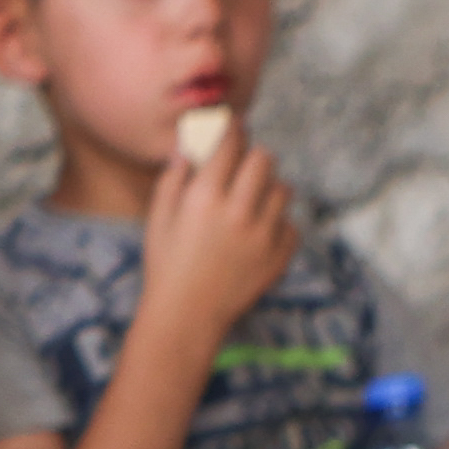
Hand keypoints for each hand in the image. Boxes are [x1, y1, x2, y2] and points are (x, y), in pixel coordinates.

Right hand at [140, 122, 299, 349]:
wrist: (185, 319)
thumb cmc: (166, 268)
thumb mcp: (158, 220)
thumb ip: (174, 178)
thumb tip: (191, 147)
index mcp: (204, 198)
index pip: (231, 143)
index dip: (233, 130)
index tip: (233, 129)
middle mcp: (237, 212)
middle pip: (264, 159)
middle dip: (253, 159)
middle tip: (243, 169)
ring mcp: (263, 235)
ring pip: (283, 189)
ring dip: (268, 190)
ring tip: (252, 204)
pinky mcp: (279, 256)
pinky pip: (291, 224)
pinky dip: (278, 226)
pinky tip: (258, 235)